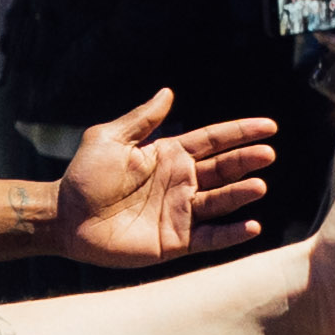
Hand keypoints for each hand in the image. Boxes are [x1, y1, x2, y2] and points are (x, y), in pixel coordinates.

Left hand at [39, 91, 291, 268]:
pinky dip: (231, 234)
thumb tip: (168, 92)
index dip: (240, 133)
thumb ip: (142, 119)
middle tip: (268, 154)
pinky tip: (251, 226)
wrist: (64, 218)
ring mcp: (180, 212)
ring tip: (259, 186)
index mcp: (168, 155)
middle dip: (246, 161)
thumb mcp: (110, 139)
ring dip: (240, 195)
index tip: (269, 127)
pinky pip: (210, 237)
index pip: (212, 141)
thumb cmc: (83, 176)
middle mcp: (180, 182)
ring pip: (219, 202)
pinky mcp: (175, 241)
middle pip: (222, 170)